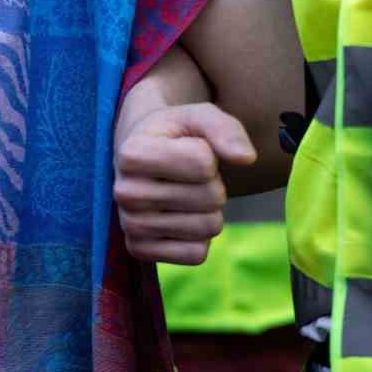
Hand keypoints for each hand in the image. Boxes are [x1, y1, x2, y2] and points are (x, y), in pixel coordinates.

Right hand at [114, 102, 256, 264]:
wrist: (141, 160)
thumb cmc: (174, 136)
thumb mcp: (198, 118)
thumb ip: (225, 129)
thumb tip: (247, 158)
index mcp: (132, 153)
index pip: (204, 163)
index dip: (210, 155)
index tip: (188, 150)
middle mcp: (124, 192)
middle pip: (211, 197)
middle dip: (213, 184)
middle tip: (190, 176)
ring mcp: (130, 225)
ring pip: (208, 227)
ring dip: (209, 210)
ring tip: (186, 195)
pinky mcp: (140, 250)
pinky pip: (196, 254)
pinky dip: (200, 237)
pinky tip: (180, 218)